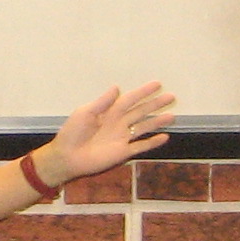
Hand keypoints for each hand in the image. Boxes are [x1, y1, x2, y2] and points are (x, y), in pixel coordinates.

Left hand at [33, 83, 174, 184]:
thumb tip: (117, 87)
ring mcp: (122, 137)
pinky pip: (141, 146)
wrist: (67, 156)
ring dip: (157, 122)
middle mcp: (118, 123)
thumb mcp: (85, 113)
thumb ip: (102, 102)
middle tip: (171, 97)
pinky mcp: (123, 152)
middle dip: (155, 104)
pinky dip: (152, 142)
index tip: (157, 84)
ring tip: (172, 116)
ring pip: (143, 127)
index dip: (143, 92)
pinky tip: (164, 137)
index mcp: (109, 112)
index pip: (130, 99)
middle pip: (140, 111)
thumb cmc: (73, 133)